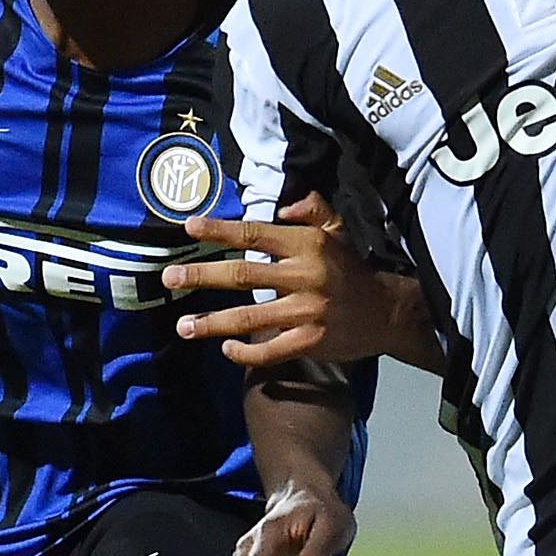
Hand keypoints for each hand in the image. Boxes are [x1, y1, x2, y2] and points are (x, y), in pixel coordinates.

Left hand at [161, 195, 408, 366]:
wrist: (387, 312)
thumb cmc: (353, 269)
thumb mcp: (339, 231)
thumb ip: (313, 210)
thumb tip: (284, 204)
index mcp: (306, 244)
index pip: (254, 233)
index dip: (220, 230)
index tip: (189, 228)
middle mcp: (303, 275)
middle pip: (242, 274)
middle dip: (201, 276)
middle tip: (168, 279)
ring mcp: (305, 311)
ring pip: (249, 317)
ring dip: (212, 322)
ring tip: (183, 325)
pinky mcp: (309, 341)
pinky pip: (269, 350)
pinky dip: (245, 352)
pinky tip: (225, 348)